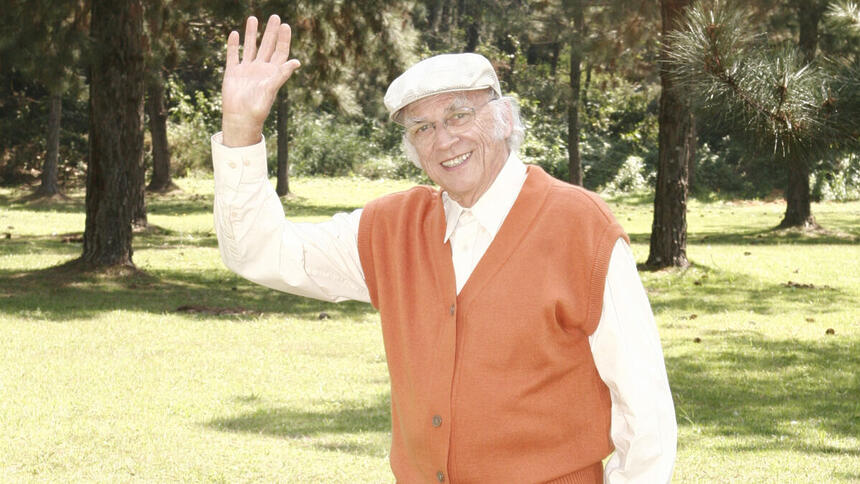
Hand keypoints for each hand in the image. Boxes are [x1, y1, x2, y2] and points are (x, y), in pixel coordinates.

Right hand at [221, 15, 300, 146]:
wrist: (240, 118)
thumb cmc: (258, 108)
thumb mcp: (271, 89)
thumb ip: (282, 75)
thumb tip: (297, 62)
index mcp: (272, 73)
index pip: (280, 52)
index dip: (283, 39)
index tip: (285, 25)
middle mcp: (260, 69)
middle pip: (267, 46)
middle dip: (271, 32)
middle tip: (275, 16)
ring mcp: (246, 70)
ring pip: (250, 47)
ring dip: (252, 33)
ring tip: (253, 18)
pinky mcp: (233, 72)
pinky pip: (233, 55)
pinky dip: (233, 45)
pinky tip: (235, 34)